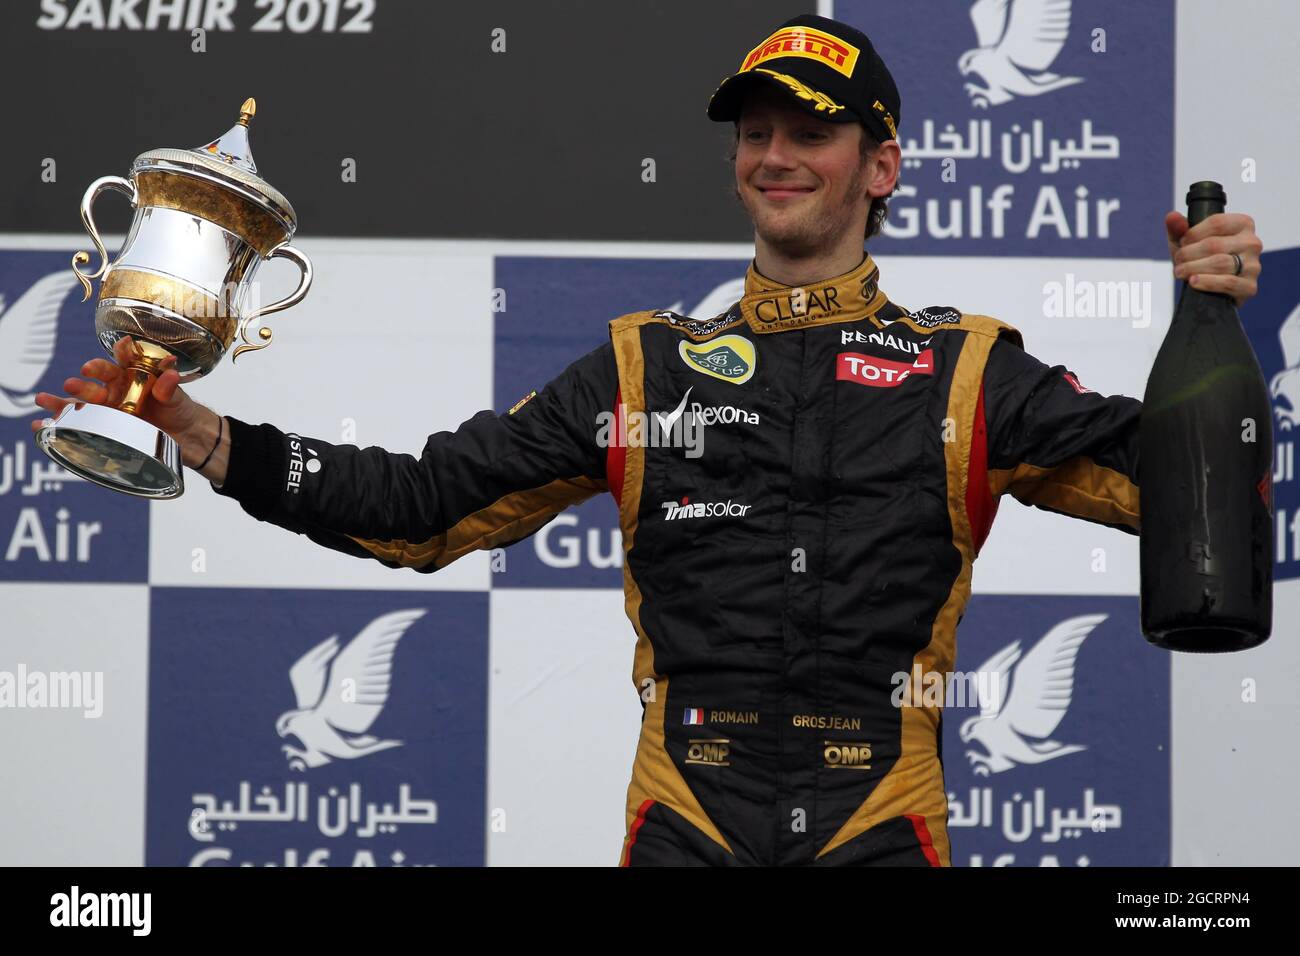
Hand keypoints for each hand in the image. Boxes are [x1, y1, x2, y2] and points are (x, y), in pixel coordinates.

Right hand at [29, 334, 203, 441]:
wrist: (183, 435)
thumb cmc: (178, 408)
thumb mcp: (176, 397)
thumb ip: (169, 387)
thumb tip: (171, 374)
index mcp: (132, 374)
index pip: (124, 359)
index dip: (123, 352)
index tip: (123, 345)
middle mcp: (115, 389)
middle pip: (96, 383)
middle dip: (84, 383)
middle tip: (73, 383)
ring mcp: (107, 408)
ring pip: (78, 403)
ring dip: (60, 402)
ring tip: (42, 399)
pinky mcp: (102, 427)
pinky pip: (76, 425)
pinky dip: (56, 425)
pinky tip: (39, 425)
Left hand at [1165, 210, 1261, 305]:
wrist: (1209, 290)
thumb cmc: (1199, 259)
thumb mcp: (1187, 241)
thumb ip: (1178, 227)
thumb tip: (1172, 217)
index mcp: (1243, 224)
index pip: (1216, 223)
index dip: (1193, 234)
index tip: (1182, 242)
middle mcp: (1252, 242)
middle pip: (1214, 244)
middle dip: (1188, 253)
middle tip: (1178, 261)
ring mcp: (1254, 265)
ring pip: (1220, 263)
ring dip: (1193, 268)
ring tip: (1181, 271)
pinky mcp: (1249, 286)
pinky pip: (1228, 282)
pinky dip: (1207, 282)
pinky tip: (1194, 281)